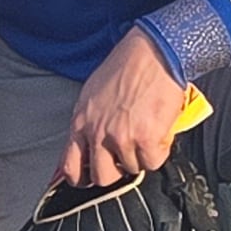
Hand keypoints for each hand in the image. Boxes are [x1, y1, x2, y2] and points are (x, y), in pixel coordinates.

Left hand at [61, 27, 200, 188]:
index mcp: (81, 122)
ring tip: (148, 133)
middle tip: (128, 157)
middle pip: (102, 177)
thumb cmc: (127, 66)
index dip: (82, 178)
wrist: (154, 53)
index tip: (93, 175)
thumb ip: (90, 122)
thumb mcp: (94, 94)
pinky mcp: (146, 139)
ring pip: (132, 169)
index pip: (70, 167)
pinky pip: (153, 161)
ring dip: (142, 156)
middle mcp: (97, 133)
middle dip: (117, 171)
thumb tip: (92, 145)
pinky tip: (160, 131)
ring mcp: (121, 138)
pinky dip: (159, 150)